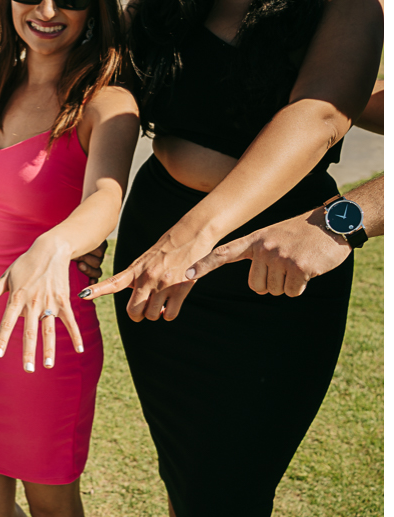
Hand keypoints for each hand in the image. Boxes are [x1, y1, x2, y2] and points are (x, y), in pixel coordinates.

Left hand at [0, 236, 82, 370]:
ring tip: (48, 365)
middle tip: (28, 369)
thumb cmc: (26, 263)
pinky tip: (79, 349)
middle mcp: (33, 302)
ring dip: (49, 348)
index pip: (7, 322)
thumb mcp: (7, 275)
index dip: (2, 338)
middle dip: (29, 351)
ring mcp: (49, 302)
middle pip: (30, 331)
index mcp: (17, 297)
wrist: (50, 249)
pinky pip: (70, 320)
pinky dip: (76, 335)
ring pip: (49, 329)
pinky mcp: (63, 300)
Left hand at [79, 233, 209, 320]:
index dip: (97, 290)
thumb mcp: (147, 258)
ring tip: (162, 301)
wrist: (191, 233)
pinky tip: (172, 303)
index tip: (82, 295)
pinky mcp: (180, 288)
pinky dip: (170, 313)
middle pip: (134, 312)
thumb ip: (137, 276)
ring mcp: (163, 283)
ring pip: (152, 316)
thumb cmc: (168, 247)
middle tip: (146, 308)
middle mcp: (147, 277)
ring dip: (157, 313)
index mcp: (136, 269)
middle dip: (139, 315)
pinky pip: (170, 315)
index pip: (113, 282)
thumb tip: (135, 299)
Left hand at [186, 209, 350, 296]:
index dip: (204, 265)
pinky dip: (301, 286)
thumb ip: (260, 255)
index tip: (186, 274)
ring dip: (289, 283)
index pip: (223, 253)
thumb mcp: (274, 237)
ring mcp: (280, 256)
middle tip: (288, 261)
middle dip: (273, 281)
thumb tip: (257, 285)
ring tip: (299, 261)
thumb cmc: (301, 234)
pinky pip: (292, 292)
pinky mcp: (298, 266)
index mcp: (254, 240)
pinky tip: (308, 268)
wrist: (330, 224)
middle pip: (257, 286)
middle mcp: (263, 247)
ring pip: (276, 290)